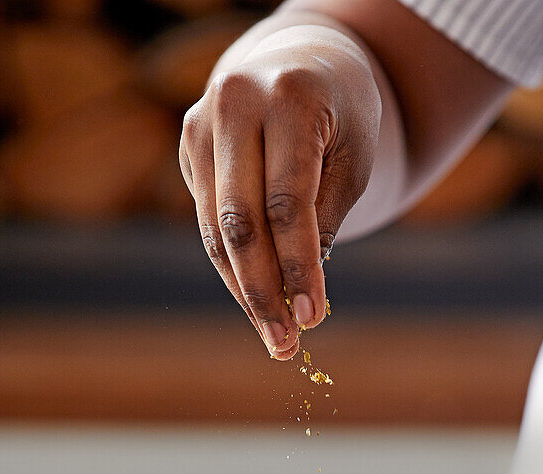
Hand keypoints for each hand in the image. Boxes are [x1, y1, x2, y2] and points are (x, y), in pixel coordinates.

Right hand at [179, 27, 380, 358]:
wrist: (297, 59)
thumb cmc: (339, 113)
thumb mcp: (353, 156)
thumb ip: (324, 218)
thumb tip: (298, 297)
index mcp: (289, 98)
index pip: (287, 202)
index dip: (299, 266)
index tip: (313, 318)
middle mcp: (234, 105)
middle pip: (240, 223)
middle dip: (263, 292)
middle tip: (285, 345)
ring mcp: (201, 125)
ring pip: (216, 231)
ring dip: (244, 291)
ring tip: (274, 338)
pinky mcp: (189, 149)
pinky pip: (209, 224)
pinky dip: (233, 268)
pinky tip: (258, 302)